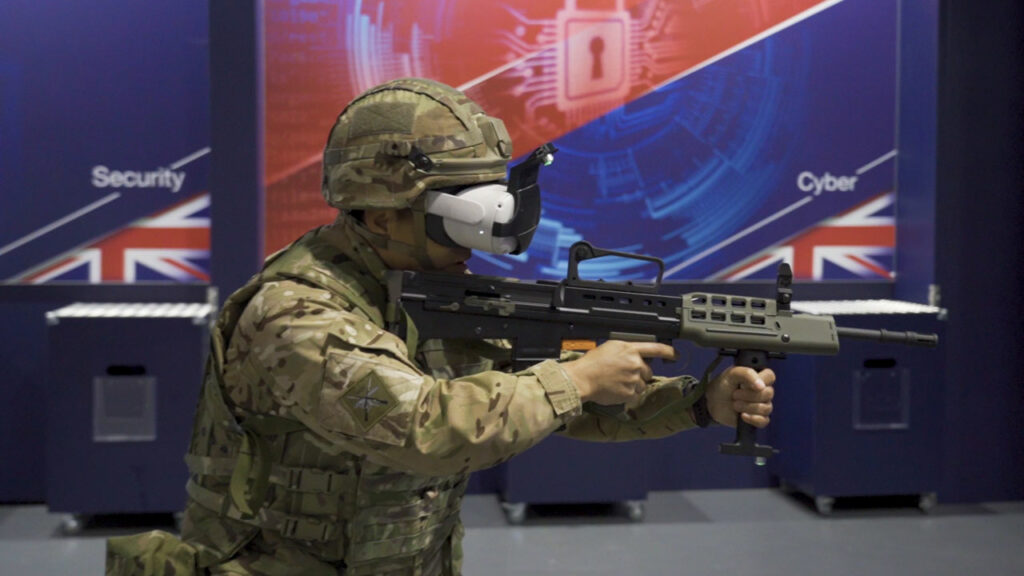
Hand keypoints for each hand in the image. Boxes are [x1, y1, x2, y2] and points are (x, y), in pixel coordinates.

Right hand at [561, 340, 676, 404]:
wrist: (582, 378)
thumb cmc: (591, 363)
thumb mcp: (610, 347)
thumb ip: (627, 350)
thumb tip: (637, 355)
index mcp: (630, 349)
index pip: (656, 348)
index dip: (669, 351)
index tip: (676, 354)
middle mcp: (634, 363)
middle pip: (648, 371)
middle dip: (640, 373)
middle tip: (624, 374)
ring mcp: (633, 379)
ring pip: (642, 384)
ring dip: (633, 384)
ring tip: (617, 382)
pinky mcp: (629, 393)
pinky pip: (635, 395)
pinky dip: (627, 394)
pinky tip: (616, 390)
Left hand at [704, 366, 775, 427]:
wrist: (712, 402)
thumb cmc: (722, 386)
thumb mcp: (731, 374)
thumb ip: (747, 374)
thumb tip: (761, 386)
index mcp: (758, 377)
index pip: (770, 376)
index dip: (761, 380)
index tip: (747, 384)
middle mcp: (762, 391)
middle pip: (768, 394)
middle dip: (749, 395)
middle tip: (735, 394)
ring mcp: (761, 405)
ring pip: (766, 408)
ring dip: (748, 407)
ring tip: (735, 404)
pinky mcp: (757, 418)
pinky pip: (764, 421)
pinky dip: (753, 419)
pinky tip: (742, 415)